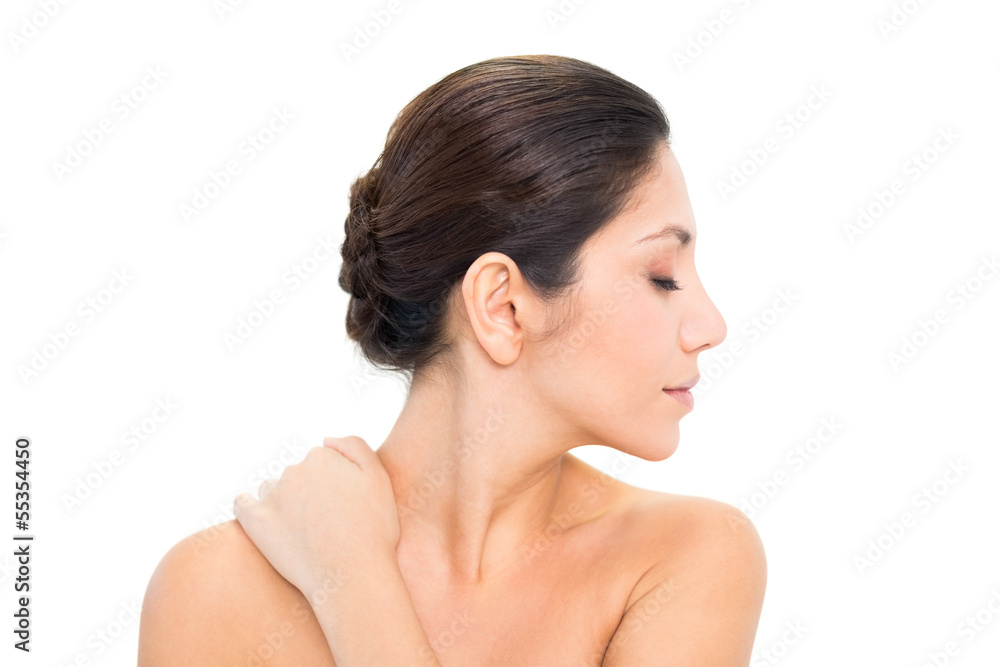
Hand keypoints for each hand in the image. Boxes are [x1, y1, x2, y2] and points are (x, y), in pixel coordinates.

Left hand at [233, 436, 400, 595]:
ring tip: (300, 531)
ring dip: (282, 502)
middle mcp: (294, 470)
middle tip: (325, 524)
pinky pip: (242, 504)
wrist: (352, 576)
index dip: (334, 484)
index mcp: (322, 457)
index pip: (322, 462)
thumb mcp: (379, 478)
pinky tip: (263, 522)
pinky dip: (250, 509)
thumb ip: (355, 446)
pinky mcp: (255, 521)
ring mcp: (272, 495)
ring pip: (272, 489)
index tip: (342, 507)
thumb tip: (325, 439)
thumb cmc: (372, 530)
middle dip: (308, 493)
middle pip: (297, 475)